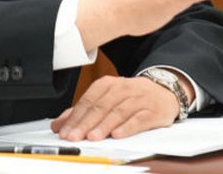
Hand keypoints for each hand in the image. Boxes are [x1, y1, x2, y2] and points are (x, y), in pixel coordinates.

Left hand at [51, 75, 180, 140]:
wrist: (163, 91)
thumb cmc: (131, 98)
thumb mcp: (106, 99)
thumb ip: (83, 111)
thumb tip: (58, 125)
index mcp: (107, 85)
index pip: (88, 100)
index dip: (75, 117)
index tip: (64, 131)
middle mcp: (122, 89)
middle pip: (101, 107)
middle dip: (85, 123)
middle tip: (74, 136)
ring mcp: (138, 99)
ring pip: (118, 112)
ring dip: (104, 126)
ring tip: (92, 137)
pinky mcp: (152, 110)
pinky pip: (139, 119)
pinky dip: (128, 127)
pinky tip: (118, 134)